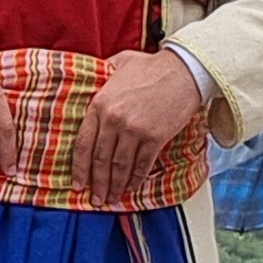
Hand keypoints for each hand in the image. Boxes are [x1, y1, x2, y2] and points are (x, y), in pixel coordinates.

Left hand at [81, 48, 206, 207]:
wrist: (185, 70)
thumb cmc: (153, 66)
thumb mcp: (120, 63)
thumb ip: (102, 72)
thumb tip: (93, 74)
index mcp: (100, 104)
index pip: (83, 143)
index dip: (79, 167)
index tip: (77, 183)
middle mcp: (114, 120)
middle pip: (100, 159)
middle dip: (96, 183)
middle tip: (95, 199)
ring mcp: (135, 130)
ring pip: (119, 165)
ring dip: (115, 185)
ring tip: (111, 198)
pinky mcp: (155, 137)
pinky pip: (142, 164)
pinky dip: (136, 178)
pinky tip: (132, 187)